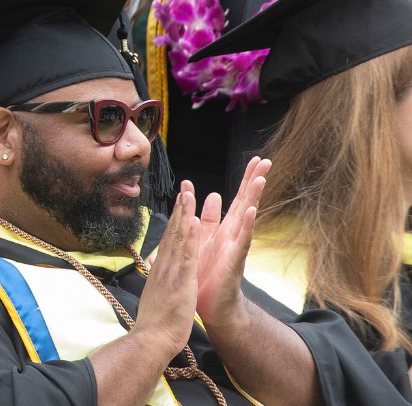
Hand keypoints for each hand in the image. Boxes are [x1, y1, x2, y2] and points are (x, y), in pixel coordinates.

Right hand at [133, 183, 200, 358]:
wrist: (152, 339)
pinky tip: (194, 223)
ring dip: (184, 216)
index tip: (179, 204)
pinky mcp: (181, 281)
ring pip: (179, 239)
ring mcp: (172, 272)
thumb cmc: (155, 322)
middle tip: (184, 189)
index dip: (175, 221)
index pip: (169, 241)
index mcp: (161, 270)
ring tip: (188, 195)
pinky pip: (188, 256)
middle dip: (179, 211)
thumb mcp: (155, 296)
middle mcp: (165, 266)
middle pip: (173, 234)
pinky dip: (191, 238)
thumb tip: (154, 267)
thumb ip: (157, 280)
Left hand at [193, 157, 267, 327]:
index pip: (235, 200)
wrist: (210, 308)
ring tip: (261, 178)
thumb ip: (205, 221)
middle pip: (245, 203)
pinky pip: (241, 241)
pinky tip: (251, 211)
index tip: (254, 160)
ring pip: (245, 218)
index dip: (244, 181)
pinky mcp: (233, 262)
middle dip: (253, 182)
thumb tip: (210, 198)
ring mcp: (235, 248)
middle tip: (266, 160)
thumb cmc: (206, 278)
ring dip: (252, 198)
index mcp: (222, 230)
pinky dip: (246, 226)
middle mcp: (232, 236)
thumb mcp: (202, 243)